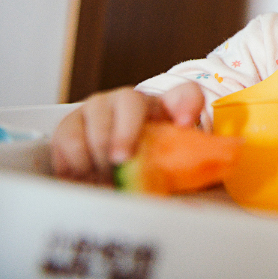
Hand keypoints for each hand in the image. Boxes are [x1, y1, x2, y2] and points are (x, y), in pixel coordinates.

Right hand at [50, 82, 203, 183]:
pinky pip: (67, 139)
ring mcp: (98, 108)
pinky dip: (74, 162)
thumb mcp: (168, 162)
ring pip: (96, 119)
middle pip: (129, 101)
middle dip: (124, 133)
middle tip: (122, 160)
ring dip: (98, 152)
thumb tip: (208, 185)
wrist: (109, 163)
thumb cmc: (144, 161)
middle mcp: (129, 99)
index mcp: (163, 106)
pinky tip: (84, 176)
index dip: (188, 103)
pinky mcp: (70, 124)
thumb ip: (187, 165)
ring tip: (103, 176)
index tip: (186, 120)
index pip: (185, 94)